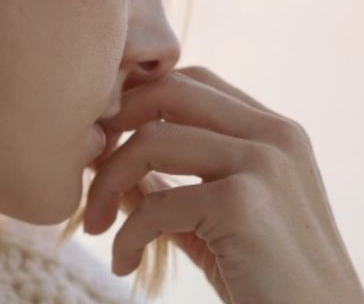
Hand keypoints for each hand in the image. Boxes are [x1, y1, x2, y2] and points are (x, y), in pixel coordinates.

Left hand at [84, 66, 363, 303]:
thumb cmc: (268, 282)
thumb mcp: (214, 223)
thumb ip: (170, 188)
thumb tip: (108, 166)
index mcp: (274, 131)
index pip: (190, 81)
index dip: (136, 102)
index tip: (105, 144)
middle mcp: (274, 135)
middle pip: (167, 91)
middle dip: (114, 125)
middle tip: (89, 169)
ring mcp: (263, 164)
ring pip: (151, 141)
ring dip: (107, 185)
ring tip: (97, 227)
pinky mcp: (242, 204)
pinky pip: (154, 204)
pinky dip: (126, 236)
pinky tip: (123, 264)